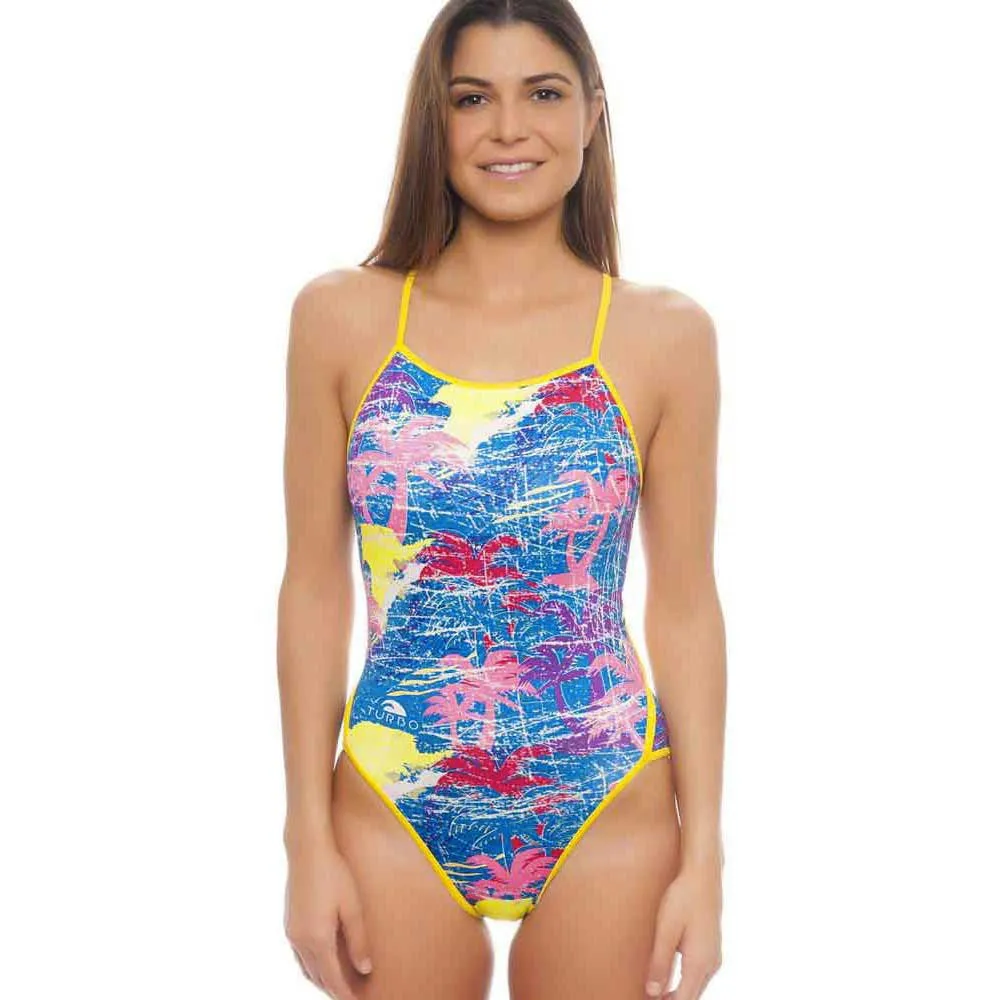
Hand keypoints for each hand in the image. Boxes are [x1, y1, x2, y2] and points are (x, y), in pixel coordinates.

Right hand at [283, 830, 373, 999]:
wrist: (307, 849)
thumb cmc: (334, 873)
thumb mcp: (352, 907)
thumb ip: (358, 940)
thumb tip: (365, 969)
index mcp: (317, 939)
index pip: (333, 979)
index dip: (345, 994)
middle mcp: (300, 941)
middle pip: (318, 977)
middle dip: (334, 989)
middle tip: (352, 995)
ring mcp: (292, 933)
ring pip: (307, 968)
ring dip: (322, 979)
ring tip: (340, 984)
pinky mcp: (290, 923)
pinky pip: (301, 956)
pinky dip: (313, 966)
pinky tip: (323, 962)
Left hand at [644, 864, 722, 998]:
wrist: (703, 875)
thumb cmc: (683, 898)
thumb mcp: (666, 930)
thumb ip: (659, 962)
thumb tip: (652, 993)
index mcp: (700, 963)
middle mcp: (711, 964)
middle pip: (690, 996)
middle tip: (646, 998)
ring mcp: (713, 957)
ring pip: (695, 987)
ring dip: (677, 994)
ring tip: (654, 994)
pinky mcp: (710, 948)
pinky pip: (698, 976)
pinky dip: (684, 983)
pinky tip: (670, 980)